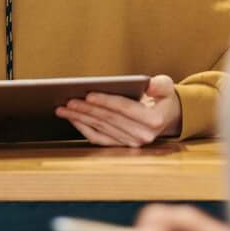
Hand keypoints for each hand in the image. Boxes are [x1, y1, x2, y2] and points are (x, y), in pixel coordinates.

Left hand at [57, 74, 181, 145]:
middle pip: (108, 119)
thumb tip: (150, 86)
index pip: (125, 109)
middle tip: (68, 101)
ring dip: (80, 118)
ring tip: (63, 108)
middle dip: (87, 109)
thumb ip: (161, 85)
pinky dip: (83, 129)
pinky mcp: (121, 146)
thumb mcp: (166, 87)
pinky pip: (98, 138)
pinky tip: (72, 118)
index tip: (88, 94)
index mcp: (153, 120)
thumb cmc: (162, 98)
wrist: (166, 117)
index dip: (106, 101)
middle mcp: (142, 135)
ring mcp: (131, 143)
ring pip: (100, 128)